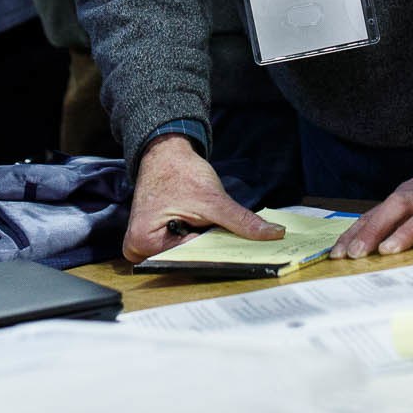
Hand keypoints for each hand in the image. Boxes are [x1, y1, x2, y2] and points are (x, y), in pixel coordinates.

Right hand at [123, 135, 282, 262]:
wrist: (166, 153)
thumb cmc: (179, 172)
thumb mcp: (213, 199)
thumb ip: (241, 221)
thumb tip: (273, 234)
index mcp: (143, 242)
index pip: (187, 259)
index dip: (217, 255)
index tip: (244, 256)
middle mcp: (139, 249)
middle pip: (186, 260)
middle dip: (213, 252)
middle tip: (240, 246)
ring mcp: (146, 245)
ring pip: (187, 254)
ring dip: (206, 245)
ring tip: (221, 233)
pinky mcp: (156, 239)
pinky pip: (184, 246)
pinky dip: (200, 240)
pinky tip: (211, 230)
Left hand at [331, 159, 412, 258]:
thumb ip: (397, 217)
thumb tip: (361, 242)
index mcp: (412, 192)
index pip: (380, 212)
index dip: (358, 231)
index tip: (338, 254)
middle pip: (398, 208)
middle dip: (375, 230)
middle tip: (356, 254)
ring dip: (408, 231)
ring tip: (389, 250)